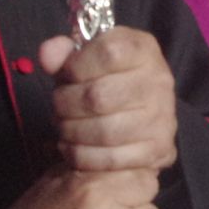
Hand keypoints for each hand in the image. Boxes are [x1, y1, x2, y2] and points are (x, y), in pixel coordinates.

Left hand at [40, 27, 177, 173]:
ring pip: (103, 132)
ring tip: (64, 126)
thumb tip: (47, 55)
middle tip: (58, 106)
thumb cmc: (107, 80)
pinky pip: (110, 159)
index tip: (67, 75)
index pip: (108, 53)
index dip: (76, 66)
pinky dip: (82, 156)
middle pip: (98, 96)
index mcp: (142, 49)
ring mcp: (161, 117)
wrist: (143, 112)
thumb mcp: (86, 59)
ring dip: (71, 132)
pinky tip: (74, 147)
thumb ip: (64, 54)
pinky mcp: (157, 149)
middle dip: (65, 104)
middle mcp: (158, 81)